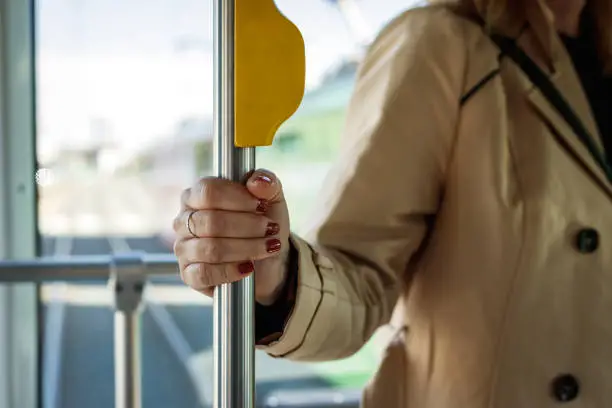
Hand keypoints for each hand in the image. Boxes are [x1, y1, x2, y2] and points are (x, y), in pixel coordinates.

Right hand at [173, 170, 290, 304]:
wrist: (268, 261)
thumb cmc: (263, 224)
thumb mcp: (272, 200)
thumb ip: (267, 183)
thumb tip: (257, 182)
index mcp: (197, 195)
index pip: (208, 191)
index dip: (238, 199)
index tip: (262, 206)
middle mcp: (184, 220)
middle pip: (210, 221)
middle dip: (248, 226)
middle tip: (270, 229)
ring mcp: (184, 248)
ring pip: (210, 249)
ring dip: (246, 248)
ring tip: (267, 247)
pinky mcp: (189, 275)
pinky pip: (204, 273)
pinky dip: (231, 271)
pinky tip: (248, 267)